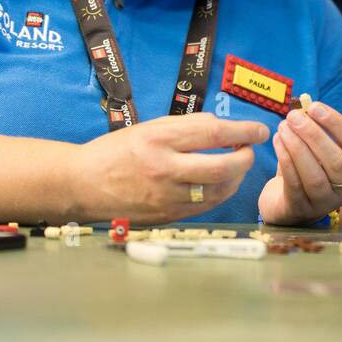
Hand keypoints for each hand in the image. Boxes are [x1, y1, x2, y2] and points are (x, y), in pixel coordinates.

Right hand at [73, 112, 267, 223]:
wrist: (82, 185)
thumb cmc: (116, 151)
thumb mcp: (148, 128)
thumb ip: (186, 125)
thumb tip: (221, 125)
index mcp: (158, 140)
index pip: (213, 133)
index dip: (243, 130)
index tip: (260, 129)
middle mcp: (164, 169)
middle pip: (222, 167)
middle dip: (245, 158)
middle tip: (248, 150)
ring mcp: (166, 196)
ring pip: (218, 190)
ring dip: (236, 178)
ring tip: (236, 165)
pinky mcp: (167, 215)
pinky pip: (206, 206)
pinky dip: (221, 193)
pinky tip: (221, 183)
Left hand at [259, 101, 341, 224]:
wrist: (286, 204)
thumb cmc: (307, 168)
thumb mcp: (318, 150)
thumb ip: (316, 129)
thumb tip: (304, 104)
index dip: (337, 124)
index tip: (314, 106)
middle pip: (337, 161)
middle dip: (314, 134)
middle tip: (294, 116)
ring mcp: (324, 202)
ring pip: (314, 175)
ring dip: (296, 146)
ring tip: (283, 126)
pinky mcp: (300, 208)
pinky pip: (294, 183)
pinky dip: (284, 158)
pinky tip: (277, 140)